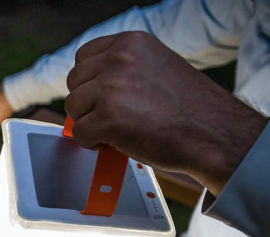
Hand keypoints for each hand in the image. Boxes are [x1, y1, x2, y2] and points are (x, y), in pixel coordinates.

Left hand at [65, 32, 267, 195]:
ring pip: (73, 108)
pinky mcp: (108, 117)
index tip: (98, 98)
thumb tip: (92, 88)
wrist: (212, 135)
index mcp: (131, 43)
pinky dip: (90, 143)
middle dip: (86, 104)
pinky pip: (78, 133)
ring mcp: (112, 87)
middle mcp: (119, 59)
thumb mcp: (155, 70)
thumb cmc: (188, 110)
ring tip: (113, 132)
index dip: (87, 82)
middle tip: (107, 119)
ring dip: (88, 123)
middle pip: (74, 82)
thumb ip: (124, 71)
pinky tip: (112, 144)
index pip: (83, 57)